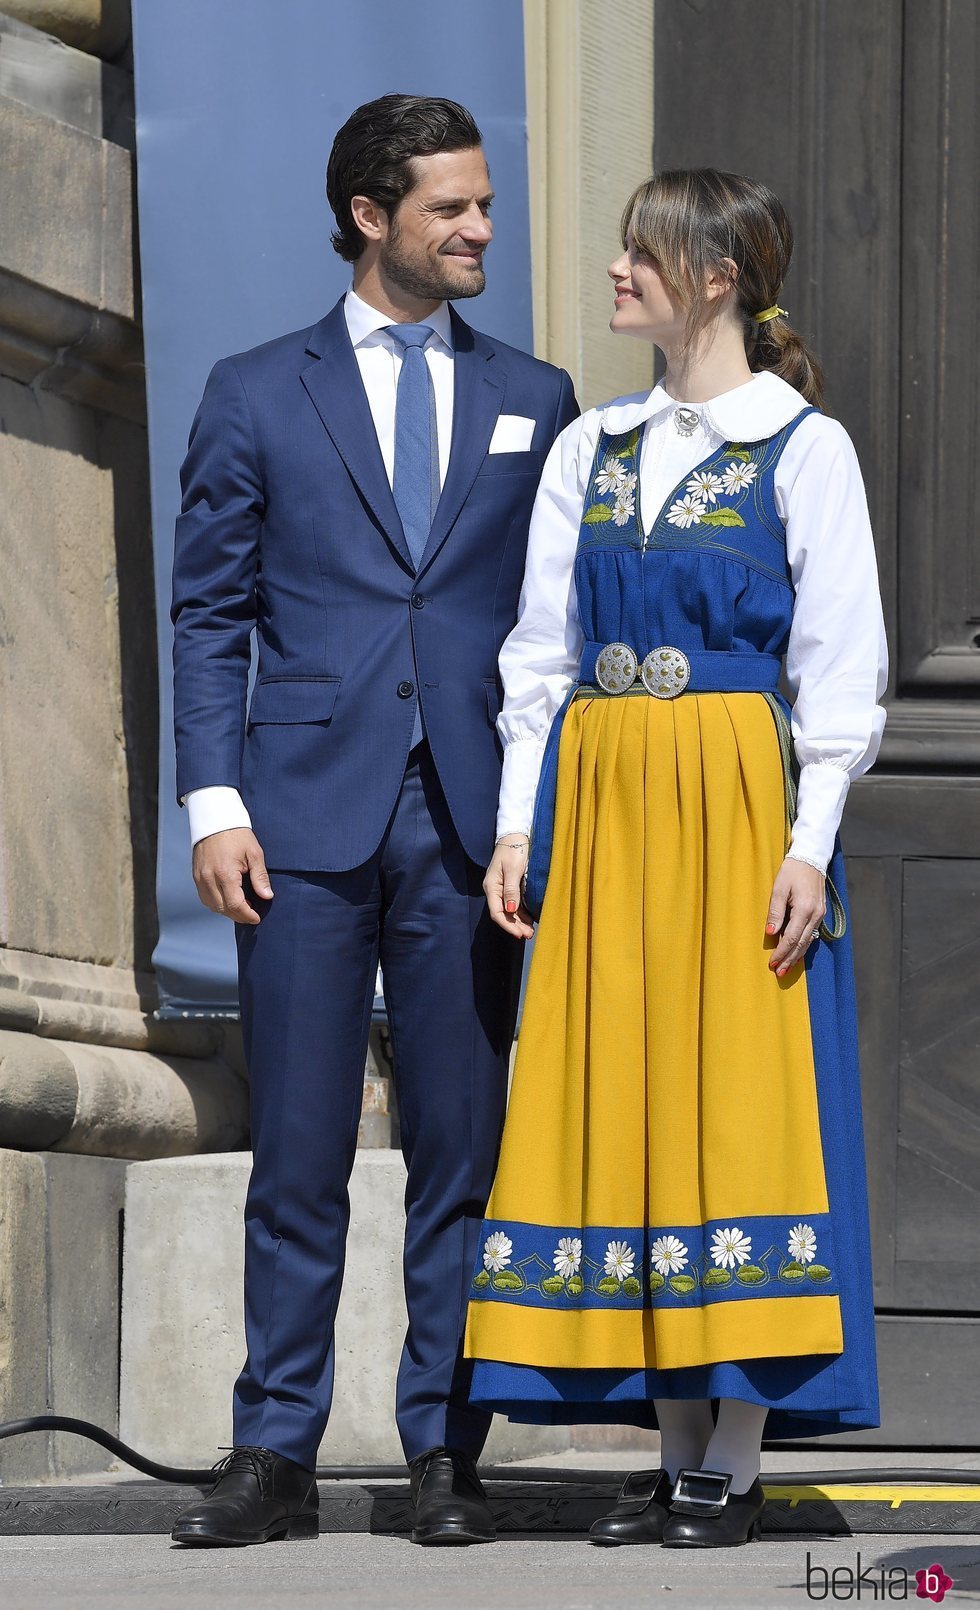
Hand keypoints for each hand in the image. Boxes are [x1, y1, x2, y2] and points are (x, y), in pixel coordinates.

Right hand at [192, 828, 272, 924]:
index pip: (235, 905)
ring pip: (212, 906)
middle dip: (238, 915)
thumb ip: (260, 877)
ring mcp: (200, 878)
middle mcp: (209, 878)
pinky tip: (228, 898)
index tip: (257, 917)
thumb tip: (266, 896)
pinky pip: (205, 897)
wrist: (215, 819)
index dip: (247, 915)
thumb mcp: (254, 853)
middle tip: (251, 913)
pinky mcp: (196, 875)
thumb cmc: (236, 834)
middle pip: (222, 909)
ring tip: (241, 906)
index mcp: (225, 873)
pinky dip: (216, 903)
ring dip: (226, 910)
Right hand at [483, 836, 533, 938]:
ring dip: (519, 922)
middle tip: (528, 935)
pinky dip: (521, 913)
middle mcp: (495, 890)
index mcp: (492, 887)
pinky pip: (514, 904)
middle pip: (503, 914)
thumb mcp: (513, 870)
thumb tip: (510, 910)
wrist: (515, 835)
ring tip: (530, 931)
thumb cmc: (514, 850)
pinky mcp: (510, 886)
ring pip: (509, 911)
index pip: (497, 912)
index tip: (519, 934)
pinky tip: (529, 920)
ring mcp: (502, 889)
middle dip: (515, 926)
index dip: (508, 925)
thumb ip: (511, 890)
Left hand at [765, 856, 825, 975]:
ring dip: (797, 956)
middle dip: (789, 959)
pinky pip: (812, 935)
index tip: (771, 963)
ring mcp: (820, 915)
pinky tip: (796, 954)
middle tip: (779, 973)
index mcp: (804, 909)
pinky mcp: (820, 914)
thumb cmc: (792, 871)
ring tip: (787, 968)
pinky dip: (803, 946)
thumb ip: (775, 911)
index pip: (791, 937)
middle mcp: (815, 915)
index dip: (781, 952)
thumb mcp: (778, 888)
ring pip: (808, 942)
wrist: (811, 858)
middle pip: (802, 944)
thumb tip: (770, 933)